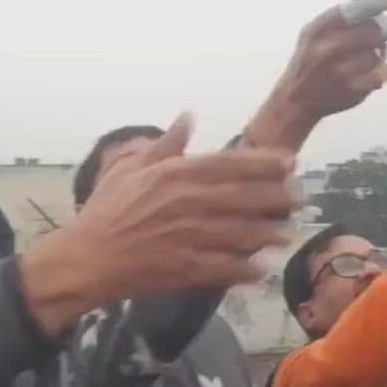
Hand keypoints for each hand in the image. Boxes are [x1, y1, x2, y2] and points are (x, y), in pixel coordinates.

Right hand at [19, 114, 301, 334]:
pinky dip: (245, 269)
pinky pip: (223, 268)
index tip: (289, 163)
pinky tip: (262, 270)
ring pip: (239, 233)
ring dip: (268, 234)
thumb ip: (165, 144)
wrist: (85, 258)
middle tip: (301, 199)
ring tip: (289, 234)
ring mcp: (186, 236)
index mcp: (174, 174)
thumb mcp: (130, 168)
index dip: (263, 163)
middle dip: (276, 197)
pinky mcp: (183, 268)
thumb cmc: (106, 212)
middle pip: (243, 197)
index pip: (229, 164)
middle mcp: (185, 202)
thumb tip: (188, 116)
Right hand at [246, 0, 386, 151]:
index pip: (362, 5)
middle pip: (379, 29)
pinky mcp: (353, 89)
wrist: (295, 100)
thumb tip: (383, 0)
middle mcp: (329, 47)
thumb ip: (343, 18)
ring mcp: (341, 70)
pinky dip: (380, 72)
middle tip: (377, 36)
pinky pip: (384, 71)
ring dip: (377, 55)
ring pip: (381, 52)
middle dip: (382, 32)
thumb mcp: (314, 32)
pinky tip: (365, 77)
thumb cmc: (311, 59)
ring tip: (359, 62)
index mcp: (320, 26)